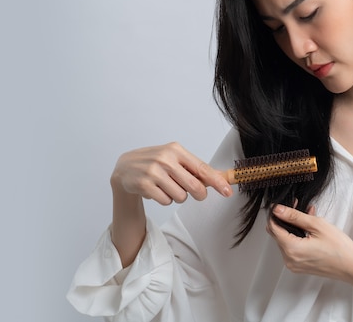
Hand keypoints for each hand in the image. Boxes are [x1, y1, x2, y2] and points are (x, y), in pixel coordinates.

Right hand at [110, 142, 232, 204]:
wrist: (125, 167)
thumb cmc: (156, 163)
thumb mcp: (174, 159)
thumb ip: (195, 168)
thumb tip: (220, 178)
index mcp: (176, 150)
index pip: (202, 168)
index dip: (217, 181)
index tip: (228, 191)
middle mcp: (165, 159)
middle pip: (194, 186)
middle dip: (198, 194)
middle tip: (197, 194)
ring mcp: (153, 172)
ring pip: (180, 196)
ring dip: (177, 196)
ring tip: (167, 187)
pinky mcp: (144, 185)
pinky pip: (166, 201)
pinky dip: (165, 199)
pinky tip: (156, 190)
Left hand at [267, 204, 352, 286]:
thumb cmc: (339, 248)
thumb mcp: (317, 225)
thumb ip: (294, 216)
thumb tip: (277, 210)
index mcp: (292, 249)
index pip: (273, 227)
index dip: (276, 214)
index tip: (282, 205)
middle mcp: (289, 260)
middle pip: (277, 234)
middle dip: (285, 219)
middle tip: (297, 207)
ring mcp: (294, 265)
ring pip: (284, 241)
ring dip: (293, 227)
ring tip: (308, 217)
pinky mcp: (299, 266)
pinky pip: (292, 249)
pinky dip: (297, 237)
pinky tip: (308, 229)